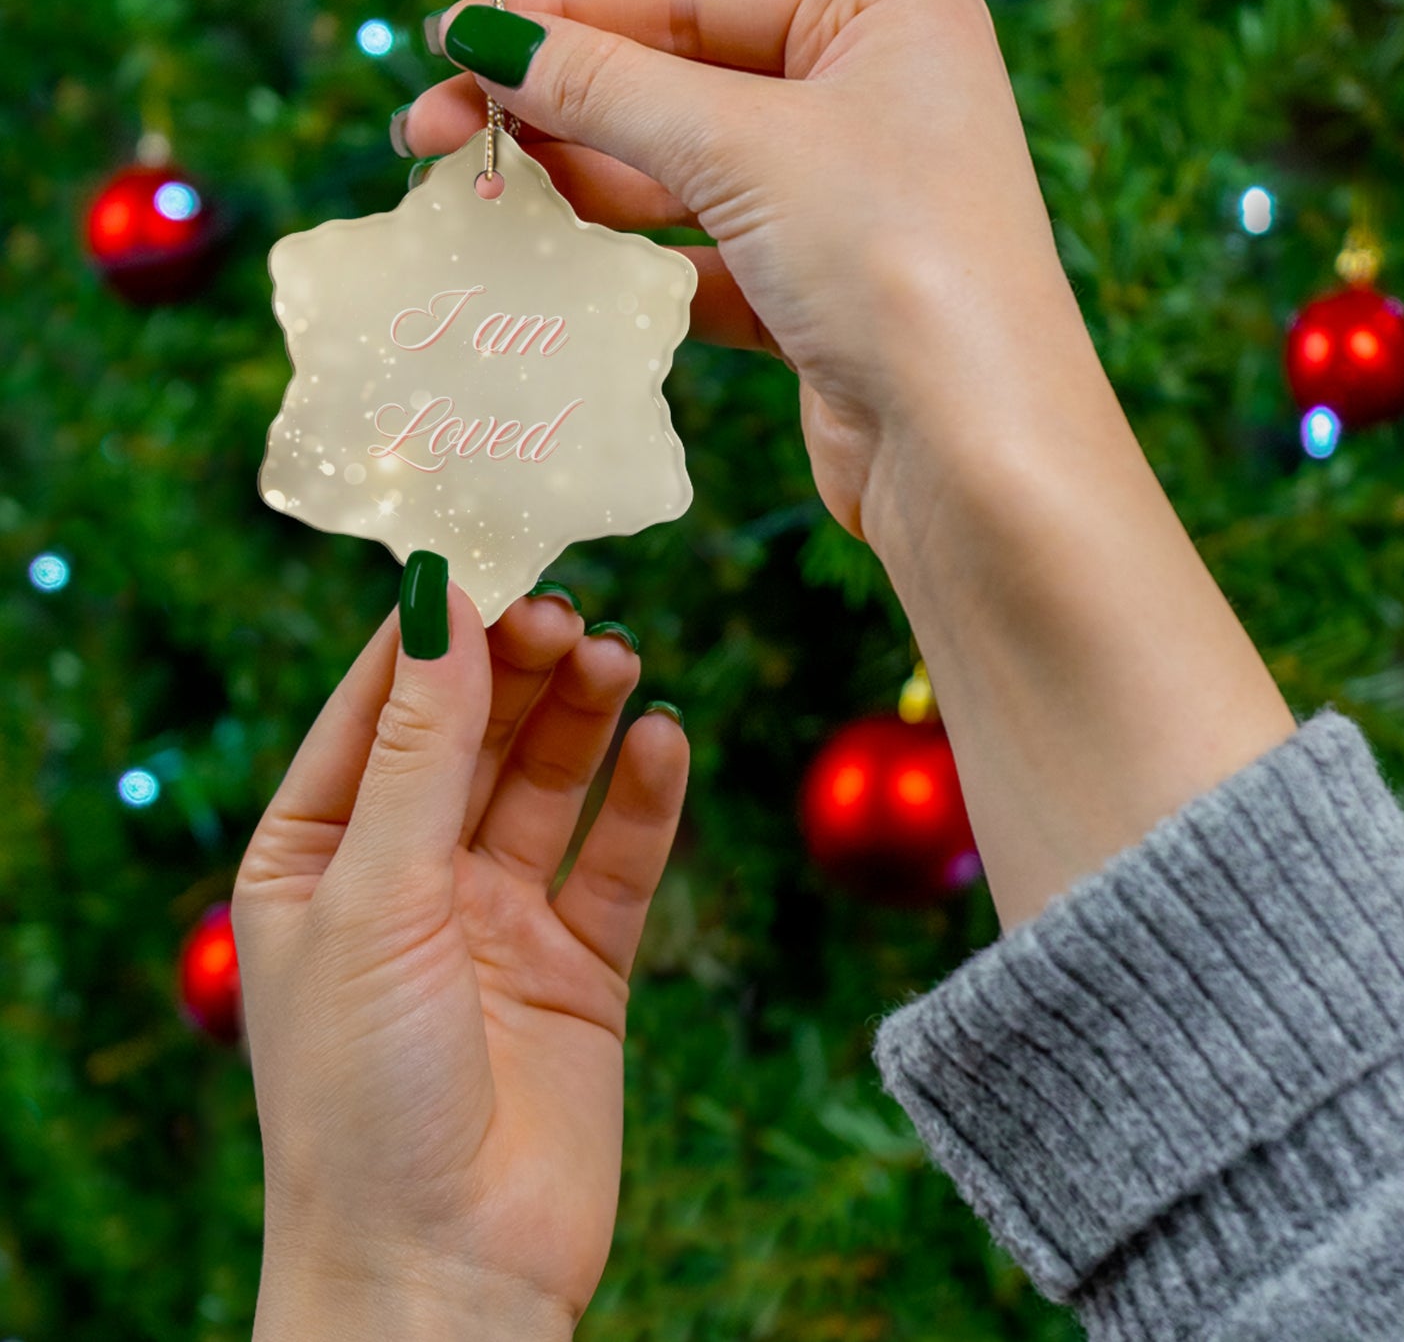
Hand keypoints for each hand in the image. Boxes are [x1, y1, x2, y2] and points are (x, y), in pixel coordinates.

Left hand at [232, 585, 687, 1336]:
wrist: (445, 1275)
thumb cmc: (362, 1094)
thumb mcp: (374, 897)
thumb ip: (418, 750)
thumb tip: (439, 602)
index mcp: (317, 856)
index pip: (377, 709)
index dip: (433, 632)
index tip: (490, 555)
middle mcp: (407, 877)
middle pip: (472, 735)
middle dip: (518, 668)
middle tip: (569, 612)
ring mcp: (497, 920)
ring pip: (549, 784)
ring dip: (583, 717)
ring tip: (620, 657)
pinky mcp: (579, 965)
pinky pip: (617, 860)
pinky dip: (644, 799)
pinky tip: (664, 740)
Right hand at [402, 0, 1091, 541]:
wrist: (973, 456)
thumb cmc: (895, 263)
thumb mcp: (743, 146)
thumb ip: (608, 87)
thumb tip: (485, 38)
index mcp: (882, 19)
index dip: (563, 14)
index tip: (452, 39)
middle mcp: (871, 101)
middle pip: (679, 84)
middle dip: (556, 106)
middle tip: (432, 132)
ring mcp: (846, 205)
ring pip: (685, 176)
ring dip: (583, 186)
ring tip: (478, 196)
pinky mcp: (820, 298)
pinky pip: (705, 260)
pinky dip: (635, 266)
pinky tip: (560, 268)